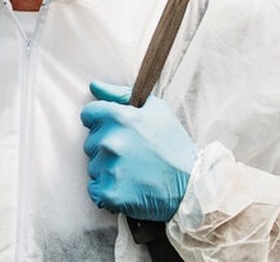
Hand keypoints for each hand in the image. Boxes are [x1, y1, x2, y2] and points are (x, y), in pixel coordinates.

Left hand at [80, 81, 196, 221]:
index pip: (89, 114)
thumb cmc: (174, 146)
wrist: (190, 185)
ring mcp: (109, 168)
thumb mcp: (156, 110)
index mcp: (119, 118)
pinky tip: (128, 188)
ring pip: (93, 167)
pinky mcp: (110, 193)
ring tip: (133, 172)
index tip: (117, 132)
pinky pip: (95, 190)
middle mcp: (111, 141)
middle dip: (106, 147)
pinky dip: (108, 191)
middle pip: (90, 142)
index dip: (101, 122)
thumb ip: (120, 95)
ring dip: (107, 170)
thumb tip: (94, 86)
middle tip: (132, 155)